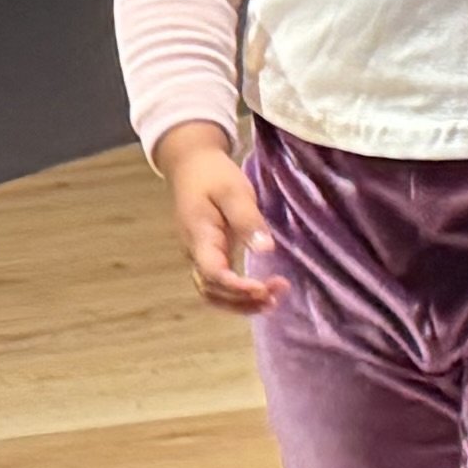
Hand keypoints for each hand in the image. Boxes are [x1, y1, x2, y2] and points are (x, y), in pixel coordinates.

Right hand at [159, 123, 281, 313]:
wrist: (190, 164)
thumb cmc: (212, 174)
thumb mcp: (234, 190)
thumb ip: (247, 220)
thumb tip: (265, 250)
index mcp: (199, 237)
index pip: (213, 274)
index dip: (237, 287)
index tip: (263, 288)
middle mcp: (195, 253)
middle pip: (212, 292)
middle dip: (243, 301)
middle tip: (276, 296)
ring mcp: (200, 256)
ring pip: (213, 293)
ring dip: (240, 303)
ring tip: (273, 301)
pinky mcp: (209, 254)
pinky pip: (219, 284)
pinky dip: (238, 294)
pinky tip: (261, 292)